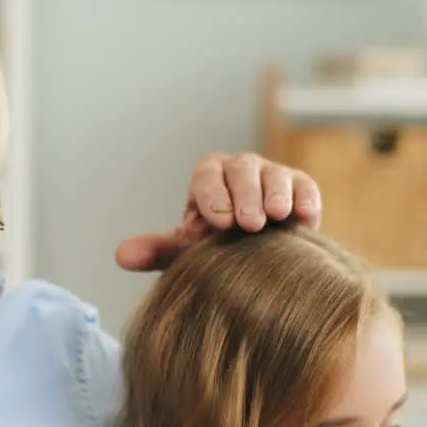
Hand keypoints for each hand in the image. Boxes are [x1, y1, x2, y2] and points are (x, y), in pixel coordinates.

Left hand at [115, 153, 321, 271]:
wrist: (254, 255)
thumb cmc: (215, 248)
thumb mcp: (186, 250)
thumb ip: (157, 251)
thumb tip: (120, 257)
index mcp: (208, 178)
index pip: (206, 175)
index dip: (211, 195)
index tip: (217, 223)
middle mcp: (239, 170)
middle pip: (241, 171)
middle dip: (244, 196)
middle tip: (249, 223)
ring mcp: (271, 176)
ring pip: (274, 175)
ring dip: (275, 194)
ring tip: (276, 217)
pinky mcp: (299, 187)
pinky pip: (304, 186)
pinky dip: (305, 199)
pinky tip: (306, 218)